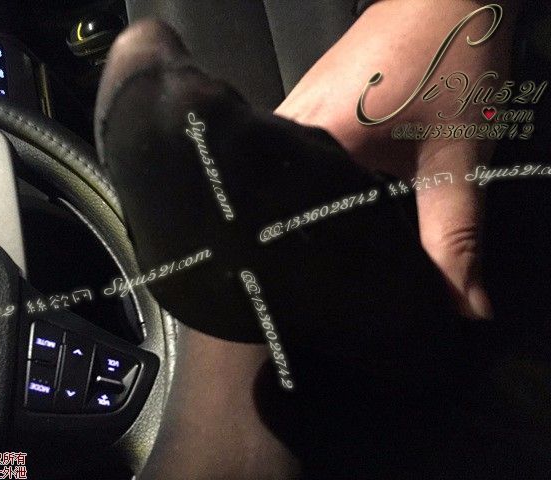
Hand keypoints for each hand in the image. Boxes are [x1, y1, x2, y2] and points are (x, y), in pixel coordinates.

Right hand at [276, 0, 518, 318]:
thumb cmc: (454, 63)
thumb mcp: (458, 158)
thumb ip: (456, 237)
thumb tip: (465, 311)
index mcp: (312, 138)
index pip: (286, 220)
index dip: (305, 264)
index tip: (315, 303)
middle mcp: (287, 125)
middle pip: (282, 202)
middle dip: (305, 244)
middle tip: (322, 293)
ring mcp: (291, 109)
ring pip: (289, 180)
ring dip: (309, 214)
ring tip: (327, 258)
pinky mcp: (306, 103)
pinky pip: (298, 158)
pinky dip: (315, 187)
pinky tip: (333, 209)